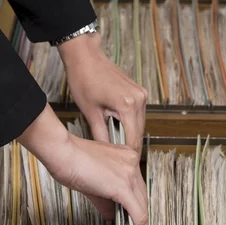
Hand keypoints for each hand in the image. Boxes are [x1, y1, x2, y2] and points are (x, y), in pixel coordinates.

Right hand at [18, 104, 148, 224]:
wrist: (62, 152)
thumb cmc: (69, 160)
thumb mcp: (92, 182)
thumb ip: (105, 200)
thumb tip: (110, 216)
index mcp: (125, 156)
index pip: (135, 185)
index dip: (135, 204)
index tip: (133, 219)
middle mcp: (132, 162)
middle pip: (141, 197)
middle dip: (139, 219)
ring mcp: (130, 174)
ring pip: (142, 208)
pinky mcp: (124, 188)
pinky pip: (139, 216)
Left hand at [57, 32, 147, 154]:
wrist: (86, 57)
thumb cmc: (84, 80)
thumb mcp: (90, 113)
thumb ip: (101, 135)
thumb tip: (107, 153)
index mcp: (128, 106)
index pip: (133, 139)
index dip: (129, 155)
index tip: (124, 167)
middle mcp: (139, 99)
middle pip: (139, 132)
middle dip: (130, 147)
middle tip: (121, 162)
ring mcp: (141, 94)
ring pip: (139, 124)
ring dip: (130, 135)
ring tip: (119, 149)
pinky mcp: (139, 91)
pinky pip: (137, 114)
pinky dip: (130, 123)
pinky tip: (119, 130)